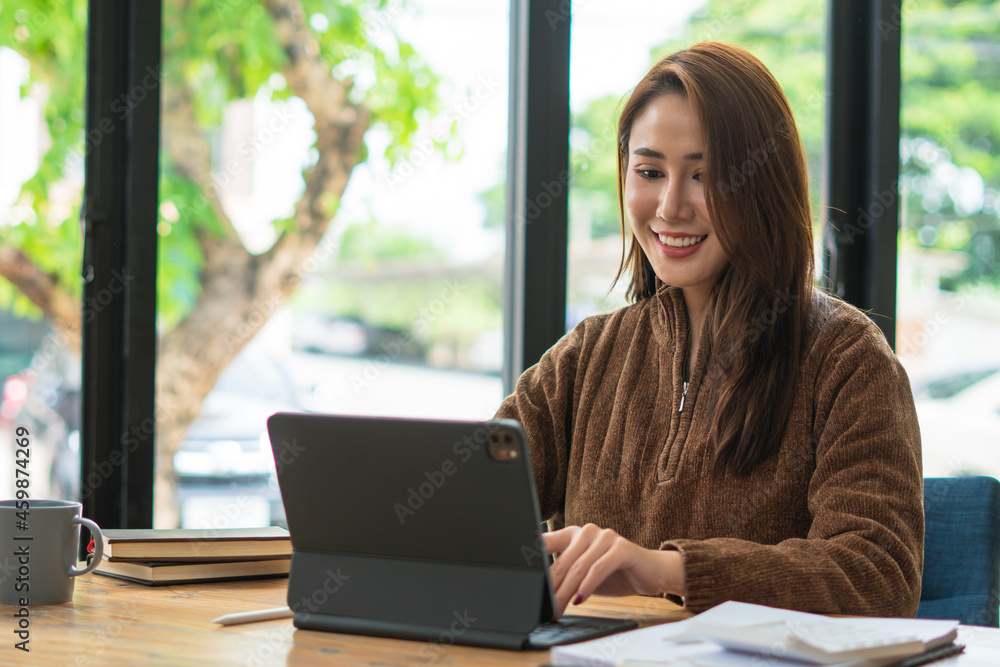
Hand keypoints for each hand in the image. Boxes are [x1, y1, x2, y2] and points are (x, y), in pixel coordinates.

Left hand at [543, 524, 684, 617]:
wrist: (652, 572)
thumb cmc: (615, 573)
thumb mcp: (585, 574)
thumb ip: (566, 575)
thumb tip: (541, 592)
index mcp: (574, 534)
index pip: (546, 542)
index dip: (533, 558)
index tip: (522, 575)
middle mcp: (588, 531)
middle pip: (563, 562)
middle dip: (552, 588)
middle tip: (544, 606)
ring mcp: (605, 537)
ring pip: (579, 567)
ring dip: (566, 592)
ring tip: (558, 608)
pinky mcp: (621, 548)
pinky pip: (599, 568)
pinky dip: (588, 586)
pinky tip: (580, 600)